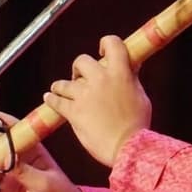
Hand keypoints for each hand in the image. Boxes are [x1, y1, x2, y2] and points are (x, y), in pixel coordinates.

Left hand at [45, 35, 151, 166]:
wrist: (127, 147)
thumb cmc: (137, 125)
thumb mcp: (141, 97)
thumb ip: (132, 79)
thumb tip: (131, 67)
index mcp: (120, 73)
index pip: (112, 43)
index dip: (106, 43)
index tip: (102, 51)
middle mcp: (101, 80)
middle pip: (82, 60)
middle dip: (80, 68)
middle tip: (82, 77)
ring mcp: (84, 95)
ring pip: (64, 82)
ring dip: (62, 86)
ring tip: (62, 90)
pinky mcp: (73, 112)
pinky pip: (56, 101)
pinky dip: (51, 99)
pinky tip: (49, 98)